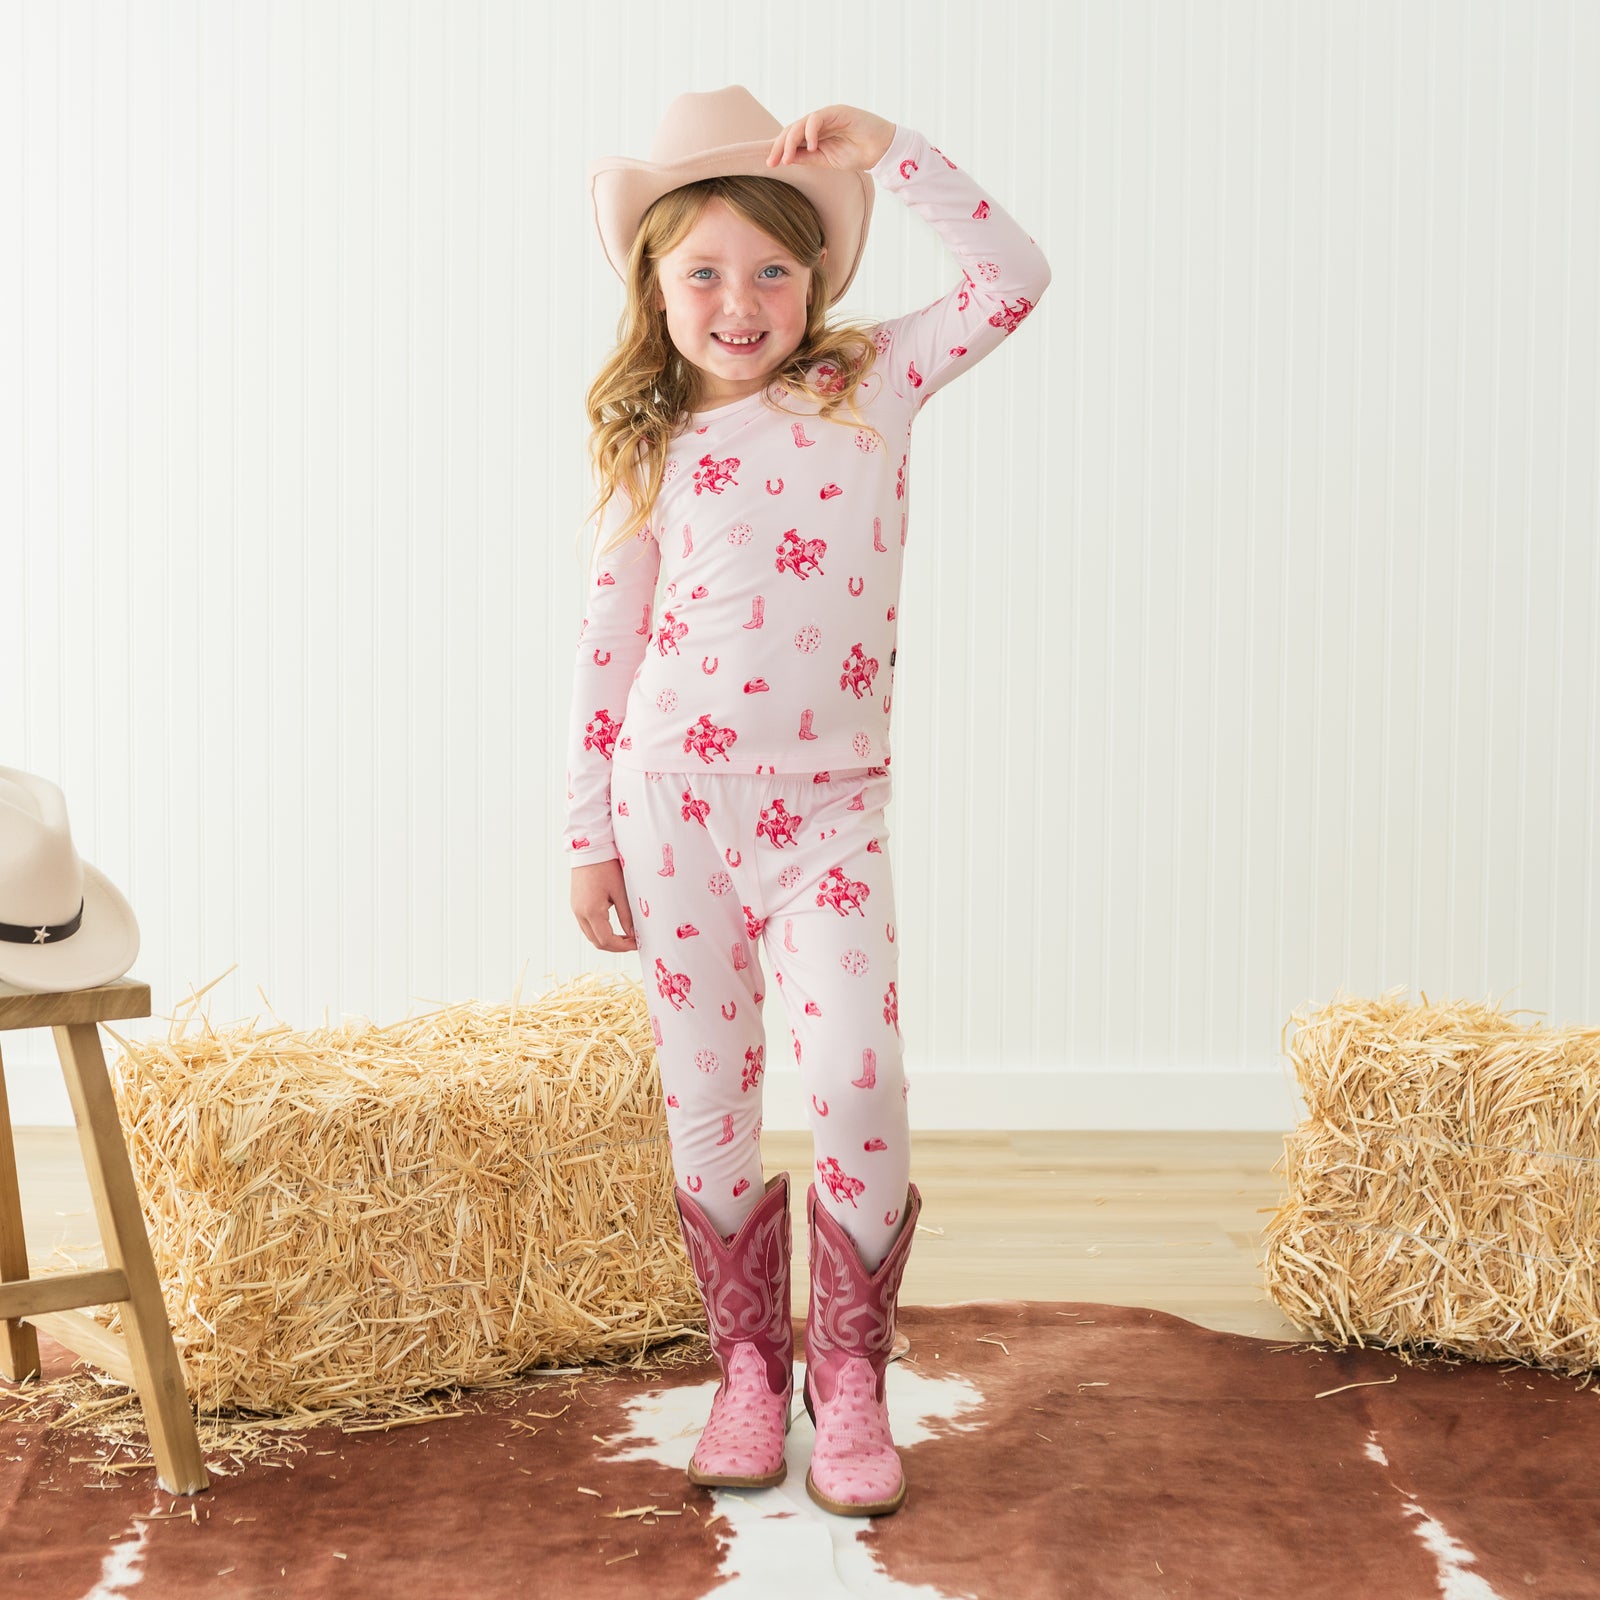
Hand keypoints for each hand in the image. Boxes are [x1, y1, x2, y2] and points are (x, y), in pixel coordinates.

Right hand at [571, 859, 638, 952]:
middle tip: (633, 943)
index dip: (623, 946)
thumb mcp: (620, 891)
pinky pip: (587, 926)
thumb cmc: (606, 866)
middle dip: (615, 946)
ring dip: (607, 940)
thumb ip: (626, 915)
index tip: (637, 944)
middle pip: (597, 942)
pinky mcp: (576, 905)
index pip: (606, 940)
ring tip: (625, 936)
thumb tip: (633, 934)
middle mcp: (580, 913)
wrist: (590, 849)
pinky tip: (613, 927)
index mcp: (592, 911)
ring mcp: (576, 909)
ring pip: (590, 935)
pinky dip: (599, 931)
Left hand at [766, 105, 895, 173]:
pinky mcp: (836, 111)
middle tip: (773, 162)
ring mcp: (826, 116)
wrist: (880, 149)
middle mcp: (817, 123)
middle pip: (791, 130)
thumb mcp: (825, 161)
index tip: (770, 164)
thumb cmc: (856, 154)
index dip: (779, 149)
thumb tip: (786, 159)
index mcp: (814, 134)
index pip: (791, 138)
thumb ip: (806, 158)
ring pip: (800, 124)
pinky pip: (816, 119)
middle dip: (780, 146)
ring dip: (791, 141)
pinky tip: (811, 147)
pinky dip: (810, 132)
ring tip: (787, 159)